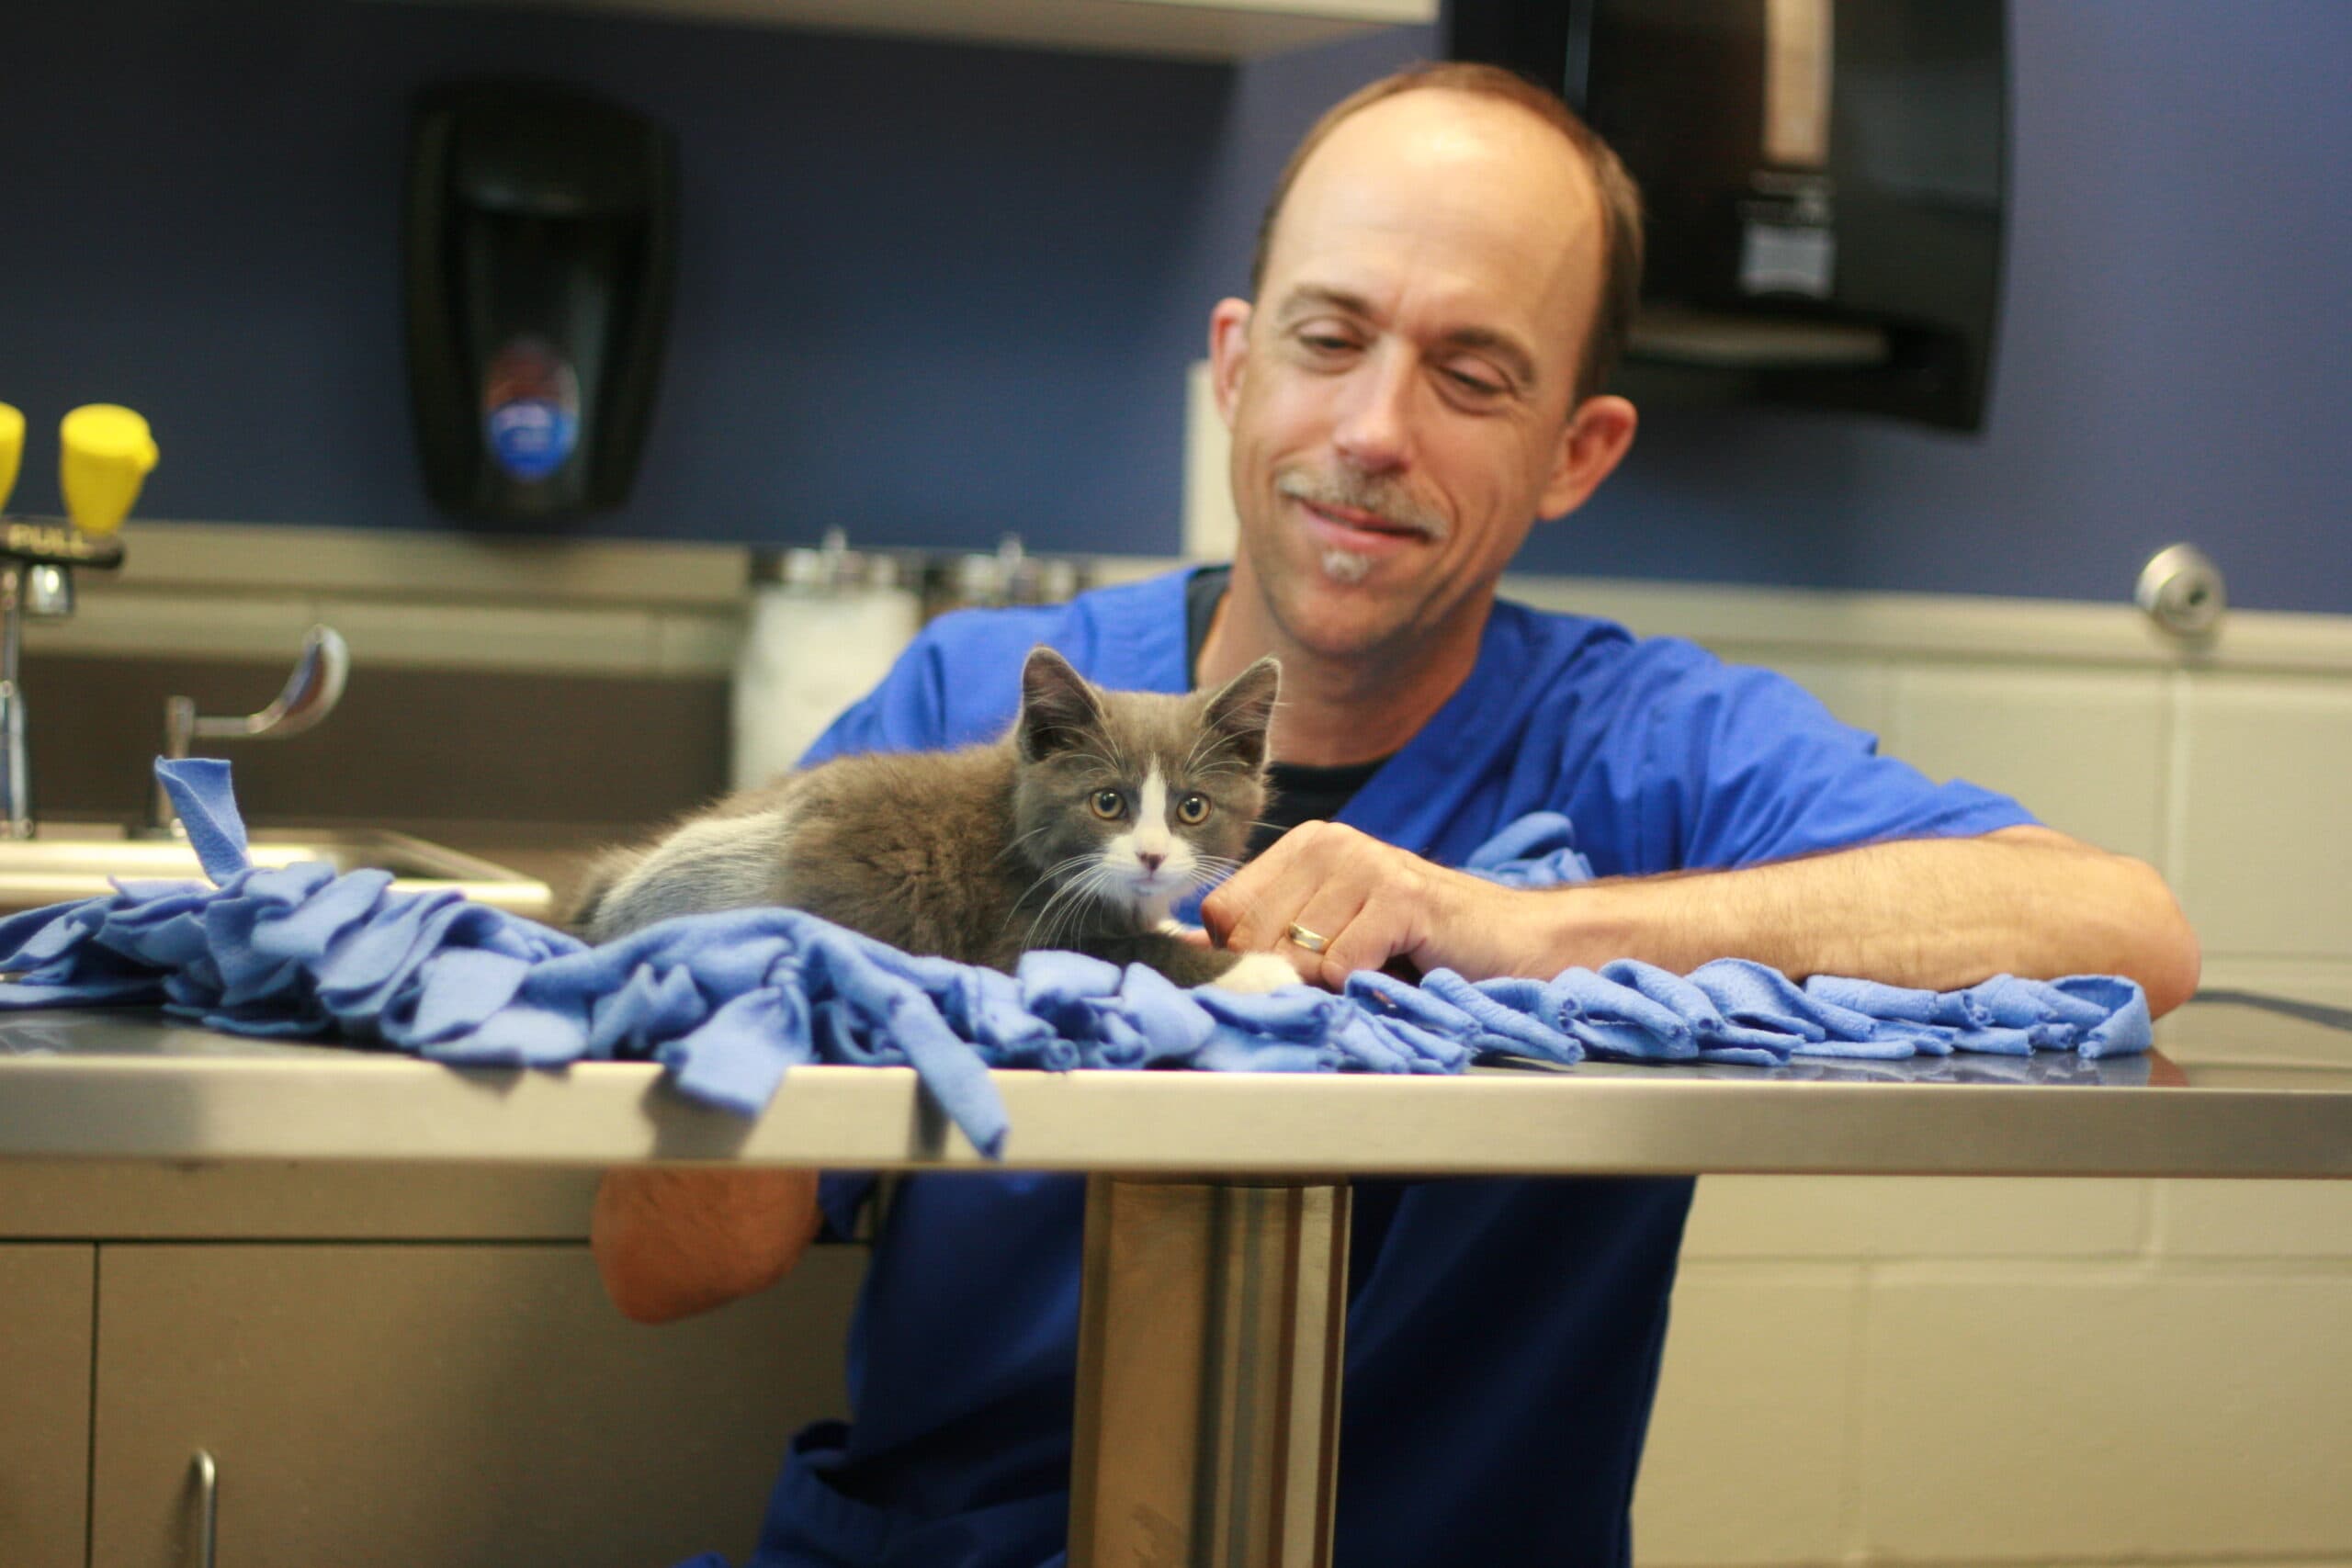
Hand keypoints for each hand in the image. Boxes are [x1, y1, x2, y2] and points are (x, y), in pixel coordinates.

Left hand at [1198, 821, 1535, 987]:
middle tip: (1336, 979)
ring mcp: (1364, 862)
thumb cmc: (1417, 945)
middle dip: (1283, 976)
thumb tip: (1186, 955)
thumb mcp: (1330, 933)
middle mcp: (1328, 841)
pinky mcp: (1399, 893)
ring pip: (1295, 953)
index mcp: (1303, 846)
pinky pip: (1340, 964)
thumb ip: (1265, 936)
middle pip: (1250, 936)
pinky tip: (1395, 967)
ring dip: (1329, 984)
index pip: (1221, 912)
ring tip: (1371, 969)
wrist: (1511, 941)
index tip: (1281, 975)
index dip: (1240, 957)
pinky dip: (1361, 984)